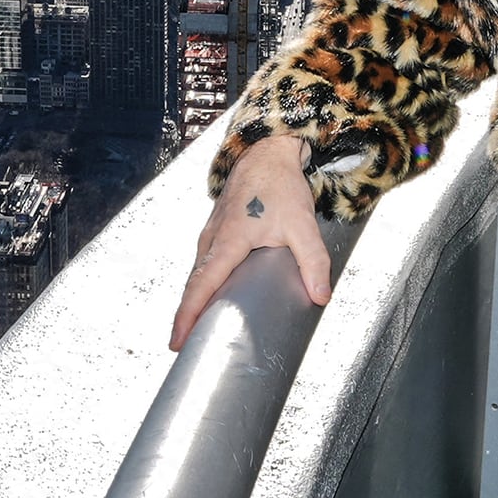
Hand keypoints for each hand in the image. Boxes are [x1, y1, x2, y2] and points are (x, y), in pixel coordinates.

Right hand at [170, 134, 330, 349]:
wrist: (267, 151)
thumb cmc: (280, 185)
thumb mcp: (302, 224)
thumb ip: (313, 261)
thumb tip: (321, 296)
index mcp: (228, 242)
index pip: (201, 286)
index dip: (187, 316)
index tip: (176, 341)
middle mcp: (212, 239)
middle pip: (193, 284)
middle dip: (185, 316)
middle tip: (182, 346)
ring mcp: (211, 233)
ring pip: (197, 272)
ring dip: (193, 299)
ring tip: (194, 328)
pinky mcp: (217, 229)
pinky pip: (204, 261)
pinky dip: (201, 283)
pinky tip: (210, 295)